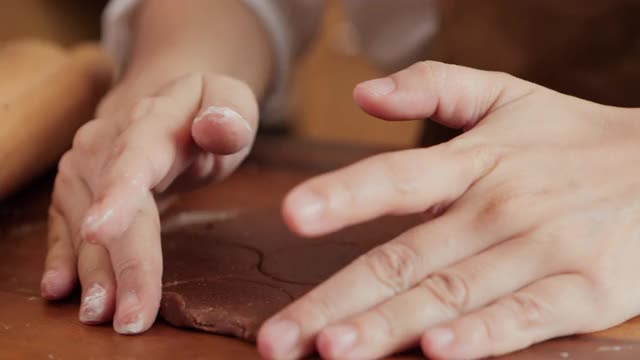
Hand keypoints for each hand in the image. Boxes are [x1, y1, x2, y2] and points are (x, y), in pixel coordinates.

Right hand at [41, 73, 257, 333]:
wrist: (164, 103)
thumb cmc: (206, 110)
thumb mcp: (232, 101)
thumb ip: (230, 113)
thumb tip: (216, 126)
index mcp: (152, 119)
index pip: (134, 157)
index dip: (118, 194)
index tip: (102, 232)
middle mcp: (107, 142)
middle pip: (113, 208)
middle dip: (121, 263)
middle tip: (131, 316)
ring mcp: (85, 167)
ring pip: (86, 226)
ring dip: (94, 274)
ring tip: (102, 314)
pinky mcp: (76, 190)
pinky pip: (64, 227)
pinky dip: (63, 258)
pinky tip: (61, 288)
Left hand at [257, 61, 639, 358]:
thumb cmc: (571, 138)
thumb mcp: (507, 95)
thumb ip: (433, 87)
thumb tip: (363, 94)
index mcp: (476, 161)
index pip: (396, 177)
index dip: (343, 195)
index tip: (292, 214)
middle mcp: (500, 207)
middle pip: (405, 259)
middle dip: (336, 301)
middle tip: (279, 337)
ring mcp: (543, 251)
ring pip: (451, 295)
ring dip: (390, 327)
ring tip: (332, 352)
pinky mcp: (587, 290)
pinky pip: (526, 318)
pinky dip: (483, 337)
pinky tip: (438, 352)